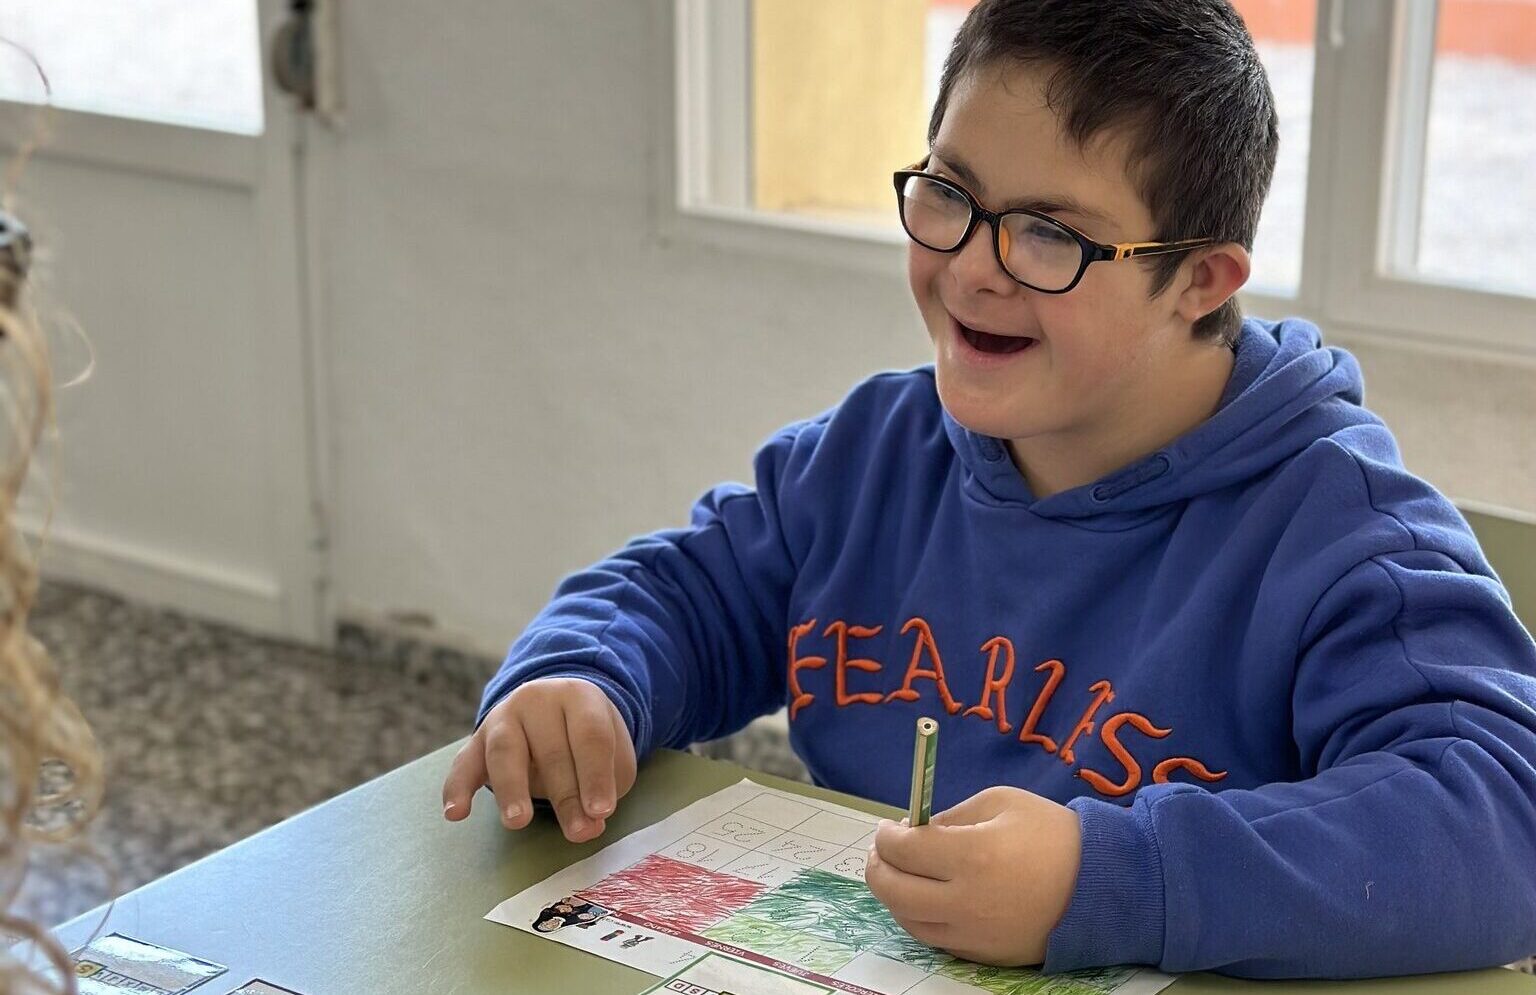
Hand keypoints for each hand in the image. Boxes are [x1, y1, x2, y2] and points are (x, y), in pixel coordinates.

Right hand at [440, 678, 636, 842]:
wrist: (553, 711)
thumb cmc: (587, 741)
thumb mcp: (610, 756)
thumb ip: (604, 786)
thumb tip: (589, 824)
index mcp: (579, 696)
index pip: (590, 735)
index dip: (596, 775)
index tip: (601, 811)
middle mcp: (538, 699)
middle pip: (551, 750)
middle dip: (566, 797)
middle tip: (578, 832)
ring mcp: (503, 717)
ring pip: (505, 752)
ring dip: (512, 789)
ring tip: (518, 821)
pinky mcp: (476, 741)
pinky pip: (463, 764)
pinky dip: (456, 788)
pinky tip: (456, 813)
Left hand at [865, 785, 1081, 965]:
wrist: (1101, 887)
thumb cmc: (1053, 836)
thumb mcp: (1001, 802)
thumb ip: (952, 816)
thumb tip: (916, 832)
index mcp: (972, 855)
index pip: (904, 849)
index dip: (887, 837)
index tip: (889, 828)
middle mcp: (966, 901)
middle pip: (895, 891)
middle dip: (878, 868)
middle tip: (881, 852)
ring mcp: (973, 934)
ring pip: (909, 921)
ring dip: (893, 896)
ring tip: (898, 875)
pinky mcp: (984, 955)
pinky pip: (935, 939)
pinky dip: (920, 918)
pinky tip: (924, 899)